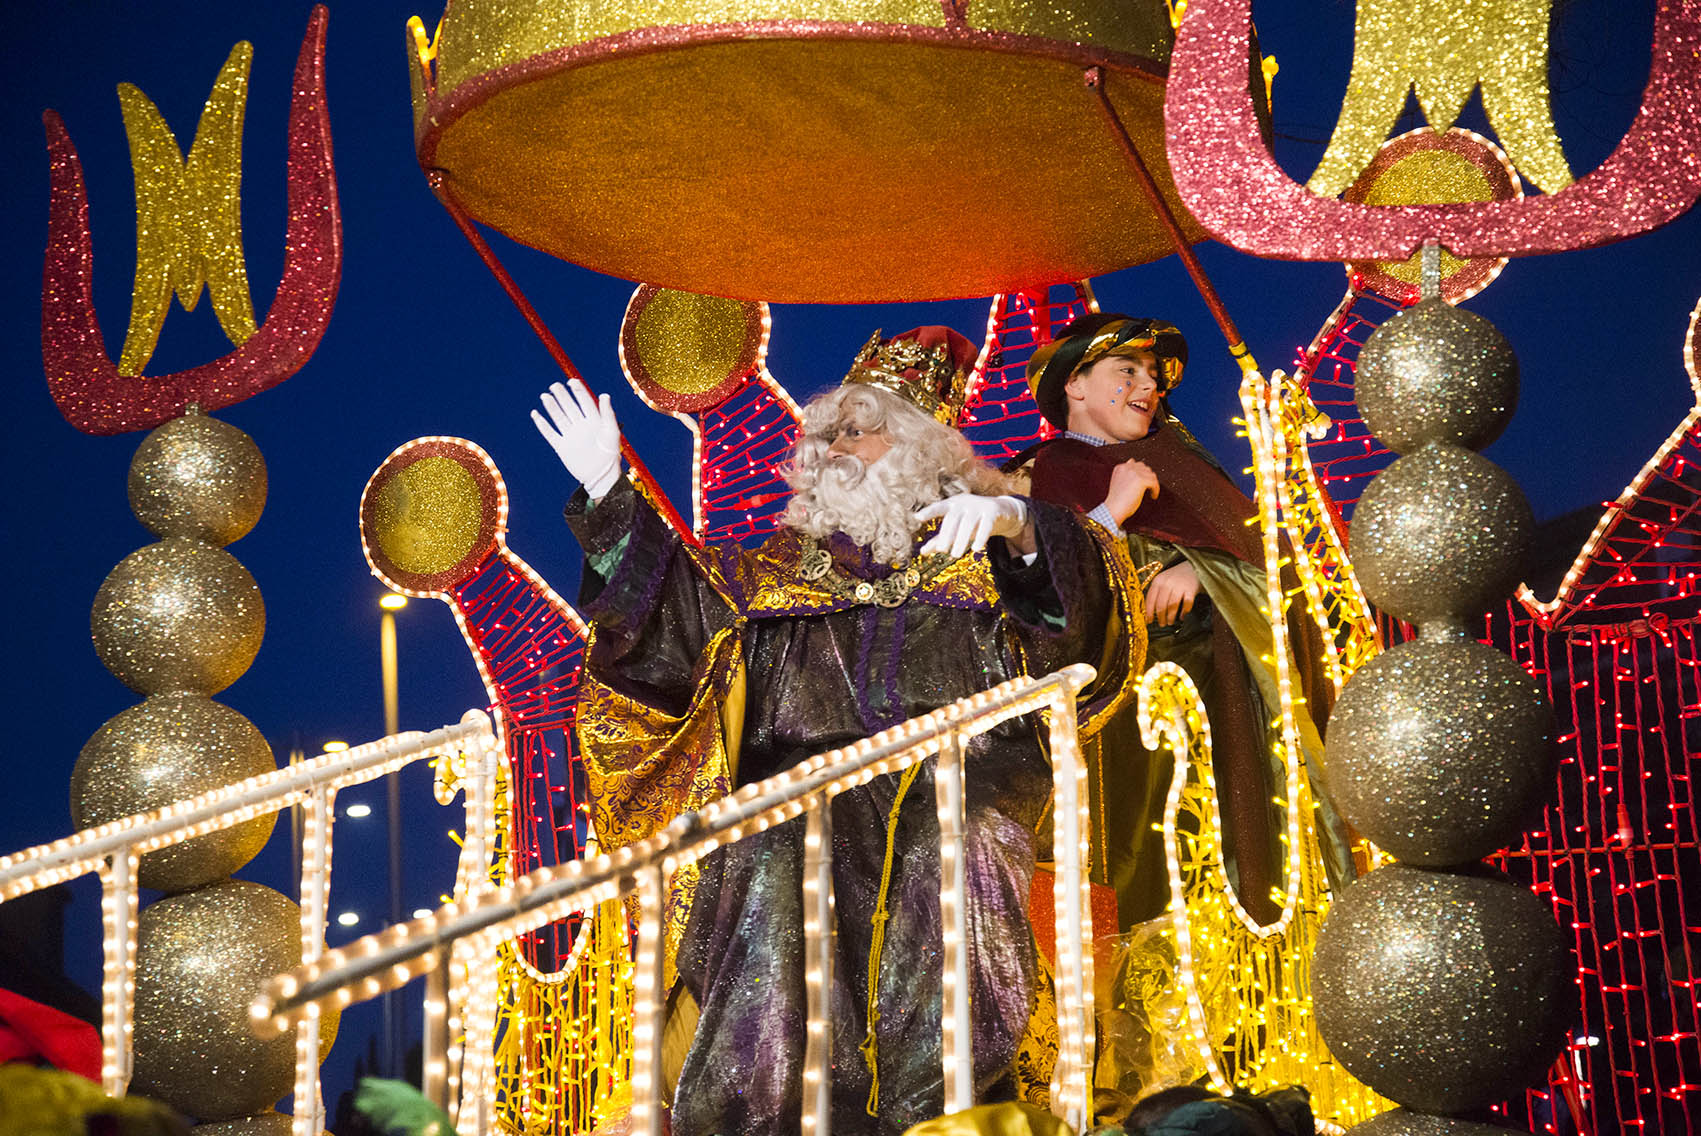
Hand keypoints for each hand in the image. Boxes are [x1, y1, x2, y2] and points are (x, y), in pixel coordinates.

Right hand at [532, 379, 621, 498]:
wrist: (601, 476)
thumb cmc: (610, 454)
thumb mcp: (611, 431)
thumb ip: (607, 413)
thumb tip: (604, 394)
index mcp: (594, 420)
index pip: (584, 401)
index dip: (578, 390)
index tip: (571, 382)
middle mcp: (581, 426)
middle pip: (569, 407)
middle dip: (562, 396)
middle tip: (554, 386)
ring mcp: (571, 436)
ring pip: (559, 417)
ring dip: (551, 407)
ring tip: (545, 396)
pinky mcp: (562, 447)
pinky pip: (550, 433)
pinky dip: (542, 424)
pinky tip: (535, 414)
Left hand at [915, 494, 1030, 558]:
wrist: (1002, 511)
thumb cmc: (973, 520)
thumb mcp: (957, 528)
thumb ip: (941, 538)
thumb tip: (922, 552)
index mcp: (953, 504)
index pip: (939, 507)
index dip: (929, 512)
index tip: (917, 517)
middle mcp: (964, 502)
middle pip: (953, 519)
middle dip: (946, 535)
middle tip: (941, 550)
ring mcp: (979, 505)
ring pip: (968, 524)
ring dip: (961, 540)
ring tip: (954, 555)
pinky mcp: (993, 511)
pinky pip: (986, 525)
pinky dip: (981, 537)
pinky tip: (976, 549)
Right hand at [1105, 459, 1159, 524]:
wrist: (1113, 509)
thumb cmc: (1116, 501)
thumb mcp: (1119, 484)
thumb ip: (1127, 476)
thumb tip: (1139, 475)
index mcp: (1120, 468)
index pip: (1135, 464)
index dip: (1141, 473)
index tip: (1143, 482)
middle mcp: (1127, 468)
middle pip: (1145, 468)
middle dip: (1148, 477)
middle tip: (1149, 487)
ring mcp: (1134, 473)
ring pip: (1151, 474)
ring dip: (1153, 483)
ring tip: (1152, 492)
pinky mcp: (1141, 480)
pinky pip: (1154, 482)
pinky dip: (1156, 490)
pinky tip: (1153, 496)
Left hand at [1145, 561, 1199, 626]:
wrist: (1194, 567)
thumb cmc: (1176, 577)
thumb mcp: (1163, 581)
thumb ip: (1157, 593)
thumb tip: (1150, 612)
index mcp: (1158, 581)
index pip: (1150, 599)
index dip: (1149, 612)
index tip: (1149, 621)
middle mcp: (1167, 583)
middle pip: (1161, 604)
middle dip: (1160, 617)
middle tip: (1162, 624)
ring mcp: (1179, 585)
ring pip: (1172, 605)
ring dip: (1171, 616)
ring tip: (1170, 622)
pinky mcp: (1191, 589)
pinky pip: (1187, 604)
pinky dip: (1184, 612)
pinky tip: (1182, 616)